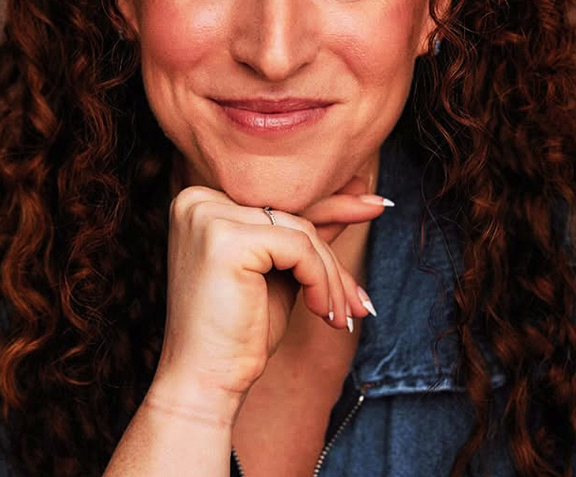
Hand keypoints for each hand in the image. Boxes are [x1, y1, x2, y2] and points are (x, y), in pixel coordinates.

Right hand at [148, 178, 387, 419]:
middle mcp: (198, 200)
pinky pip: (298, 247)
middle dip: (332, 261)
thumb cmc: (240, 330)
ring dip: (330, 277)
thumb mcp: (280, 271)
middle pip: (291, 217)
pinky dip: (320, 280)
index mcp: (201, 200)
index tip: (377, 205)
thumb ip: (307, 233)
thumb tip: (360, 192)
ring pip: (300, 232)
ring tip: (341, 315)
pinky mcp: (226, 238)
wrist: (205, 382)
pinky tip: (322, 311)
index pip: (279, 204)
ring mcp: (208, 216)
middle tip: (360, 301)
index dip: (331, 215)